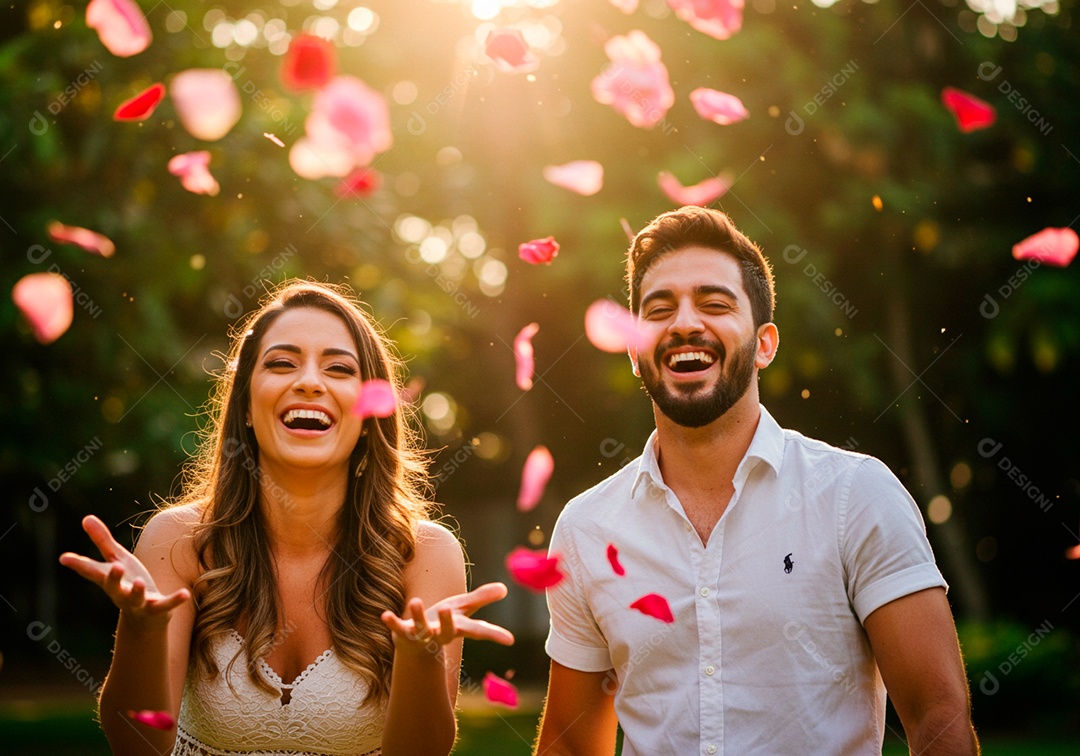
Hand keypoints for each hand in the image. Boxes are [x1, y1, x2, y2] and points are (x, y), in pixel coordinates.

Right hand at [59, 515, 189, 626]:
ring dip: (136, 592)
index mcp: (110, 580)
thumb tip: (86, 518)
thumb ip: (102, 541)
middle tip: (114, 567)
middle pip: (112, 587)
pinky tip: (185, 593)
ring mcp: (139, 603)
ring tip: (139, 582)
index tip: (64, 558)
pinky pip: (165, 606)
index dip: (78, 564)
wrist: (145, 619)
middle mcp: (121, 592)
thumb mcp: (117, 560)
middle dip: (112, 578)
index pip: (92, 571)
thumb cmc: (128, 582)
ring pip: (135, 599)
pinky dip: (174, 601)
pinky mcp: (158, 609)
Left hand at [381, 582, 514, 657]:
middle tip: (448, 610)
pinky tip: (384, 615)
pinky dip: (392, 622)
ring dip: (417, 615)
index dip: (494, 635)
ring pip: (420, 628)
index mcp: (457, 627)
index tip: (510, 640)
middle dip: (448, 622)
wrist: (414, 646)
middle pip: (447, 631)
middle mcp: (440, 634)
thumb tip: (505, 588)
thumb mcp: (462, 609)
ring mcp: (421, 636)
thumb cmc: (441, 622)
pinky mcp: (403, 634)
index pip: (478, 630)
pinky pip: (397, 628)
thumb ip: (481, 598)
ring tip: (415, 600)